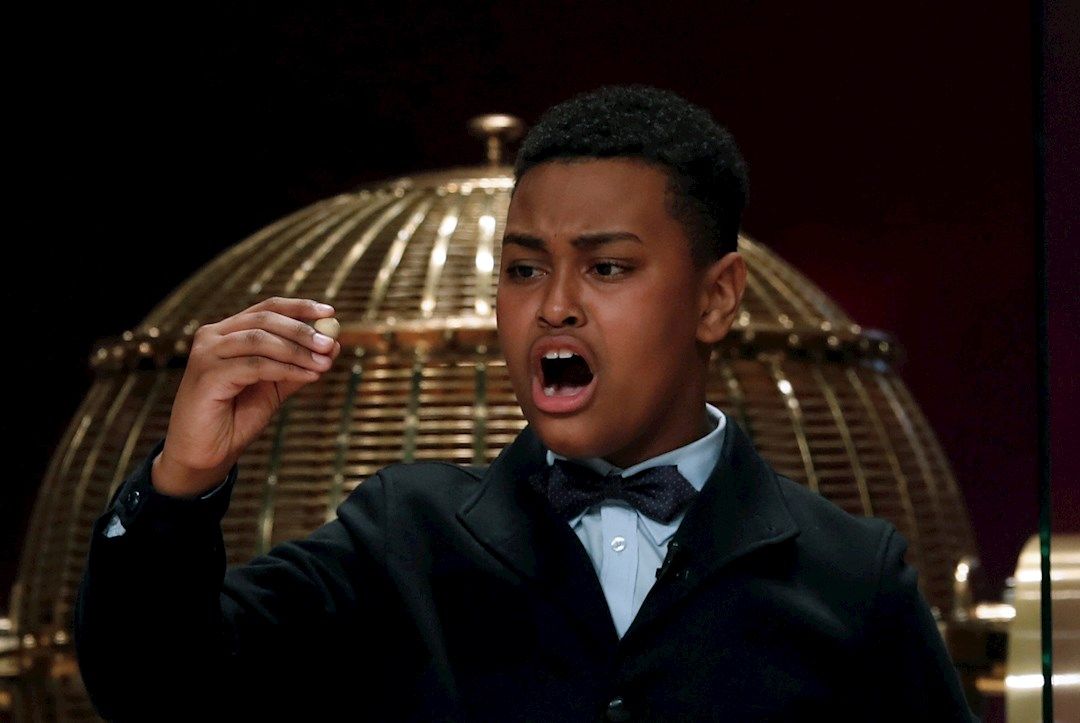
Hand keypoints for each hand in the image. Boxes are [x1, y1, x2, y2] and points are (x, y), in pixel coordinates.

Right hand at [151, 297, 341, 496]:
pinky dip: (286, 369)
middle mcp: (213, 336)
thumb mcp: (274, 387)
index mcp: (227, 332)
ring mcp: (207, 354)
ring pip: (260, 340)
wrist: (206, 454)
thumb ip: (297, 365)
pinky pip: (256, 366)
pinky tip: (308, 376)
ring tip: (324, 363)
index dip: (299, 307)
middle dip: (302, 330)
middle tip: (330, 343)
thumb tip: (332, 344)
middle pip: (264, 320)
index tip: (330, 311)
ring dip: (297, 351)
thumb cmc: (236, 418)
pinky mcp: (208, 375)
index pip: (267, 308)